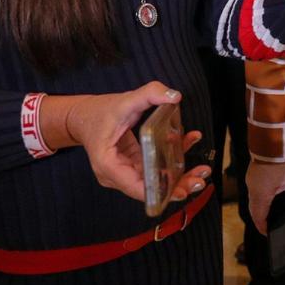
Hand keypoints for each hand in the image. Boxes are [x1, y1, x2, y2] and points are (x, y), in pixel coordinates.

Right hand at [59, 83, 209, 203]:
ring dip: (178, 178)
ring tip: (201, 173)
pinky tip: (188, 144)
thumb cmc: (99, 112)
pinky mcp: (132, 166)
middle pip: (148, 188)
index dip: (158, 191)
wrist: (83, 116)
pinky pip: (153, 169)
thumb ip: (149, 94)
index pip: (135, 186)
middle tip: (198, 181)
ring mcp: (124, 173)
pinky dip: (170, 161)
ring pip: (153, 182)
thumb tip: (174, 95)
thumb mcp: (124, 100)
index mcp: (108, 164)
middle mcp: (116, 175)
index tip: (180, 190)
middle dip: (175, 187)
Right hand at [247, 160, 284, 234]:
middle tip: (268, 226)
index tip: (268, 234)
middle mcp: (252, 189)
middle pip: (253, 209)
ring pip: (252, 199)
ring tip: (269, 213)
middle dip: (260, 219)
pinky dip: (258, 197)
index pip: (258, 217)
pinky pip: (253, 190)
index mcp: (261, 195)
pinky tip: (268, 196)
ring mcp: (250, 180)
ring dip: (258, 207)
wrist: (274, 140)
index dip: (262, 227)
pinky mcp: (252, 172)